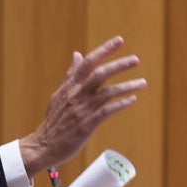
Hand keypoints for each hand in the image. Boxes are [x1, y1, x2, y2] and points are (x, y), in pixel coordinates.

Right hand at [20, 36, 146, 174]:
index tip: (119, 40)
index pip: (88, 62)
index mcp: (70, 86)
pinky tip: (132, 100)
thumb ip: (71, 75)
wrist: (43, 145)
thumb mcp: (60, 94)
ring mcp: (81, 109)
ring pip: (107, 92)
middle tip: (135, 60)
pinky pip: (107, 111)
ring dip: (127, 86)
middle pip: (100, 74)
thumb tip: (77, 54)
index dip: (104, 50)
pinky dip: (121, 104)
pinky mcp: (87, 124)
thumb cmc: (54, 121)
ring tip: (143, 83)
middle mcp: (76, 94)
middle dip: (119, 65)